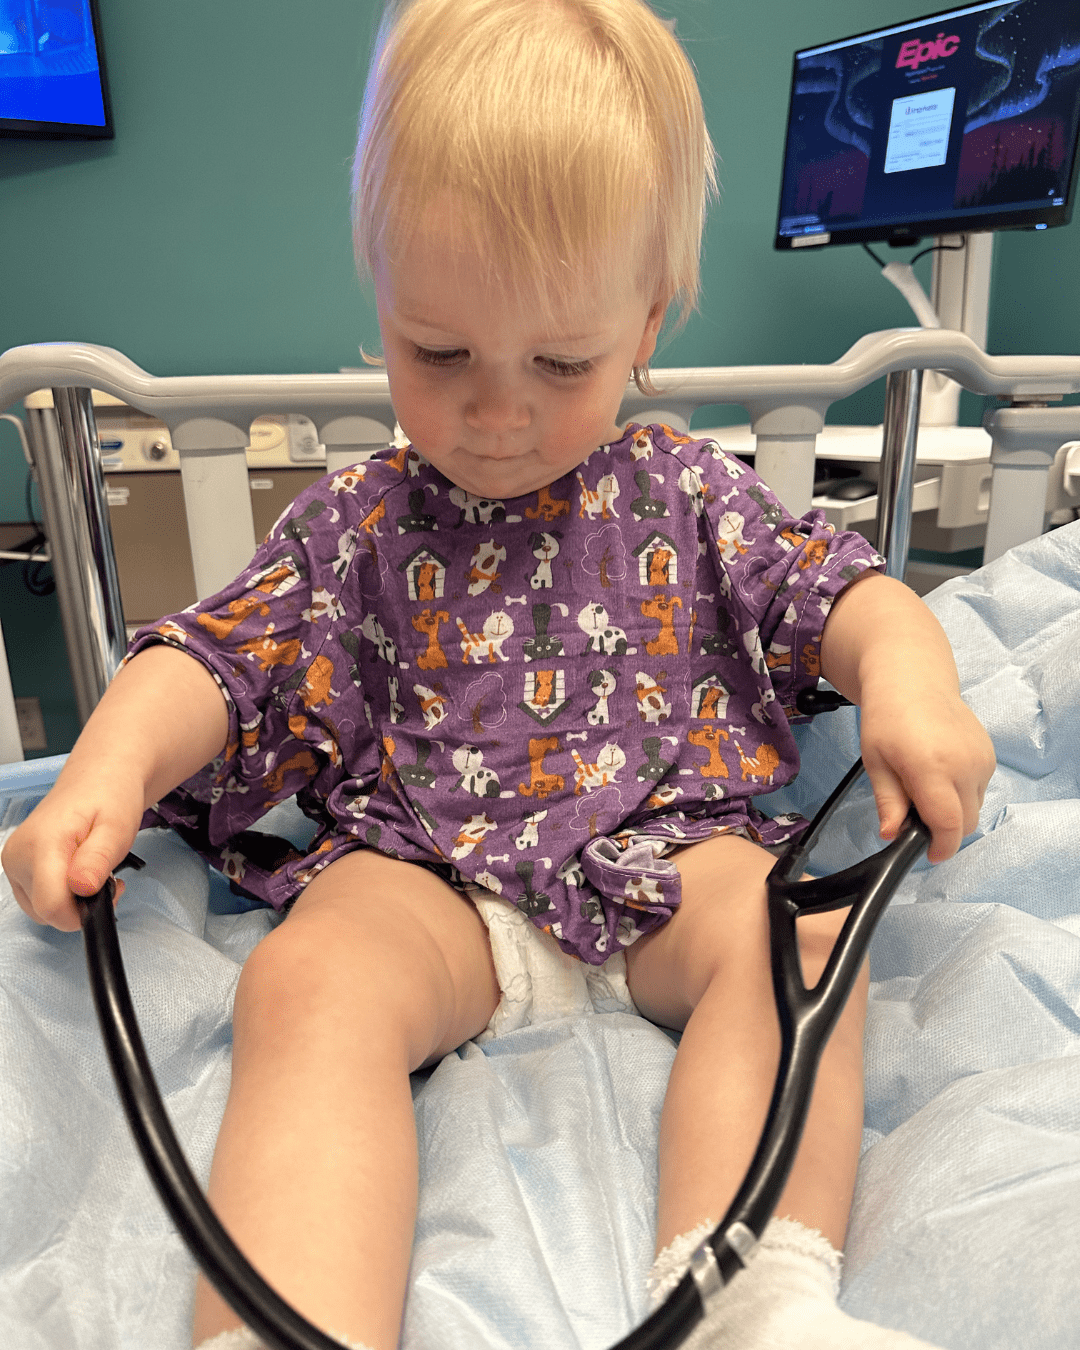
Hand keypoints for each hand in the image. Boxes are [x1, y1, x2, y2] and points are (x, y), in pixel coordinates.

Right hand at [1, 772, 144, 931]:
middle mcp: (19, 856)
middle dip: (80, 907)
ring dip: (72, 902)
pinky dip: (61, 895)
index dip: (82, 912)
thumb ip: (98, 859)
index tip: (107, 893)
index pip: (51, 906)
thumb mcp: (116, 828)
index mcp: (42, 844)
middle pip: (46, 912)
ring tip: (93, 873)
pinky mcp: (17, 867)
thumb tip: (82, 888)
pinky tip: (79, 875)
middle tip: (107, 880)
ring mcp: (14, 862)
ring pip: (41, 910)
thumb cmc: (110, 798)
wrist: (98, 779)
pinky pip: (38, 898)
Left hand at [857, 682, 995, 863]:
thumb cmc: (888, 718)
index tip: (929, 854)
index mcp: (933, 767)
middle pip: (965, 823)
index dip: (941, 847)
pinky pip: (979, 790)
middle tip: (915, 816)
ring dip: (953, 811)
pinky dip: (961, 793)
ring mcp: (982, 759)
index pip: (948, 824)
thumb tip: (891, 834)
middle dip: (943, 831)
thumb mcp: (875, 761)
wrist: (913, 680)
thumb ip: (888, 801)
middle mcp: (964, 765)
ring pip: (974, 808)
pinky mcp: (989, 755)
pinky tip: (939, 773)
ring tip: (924, 787)